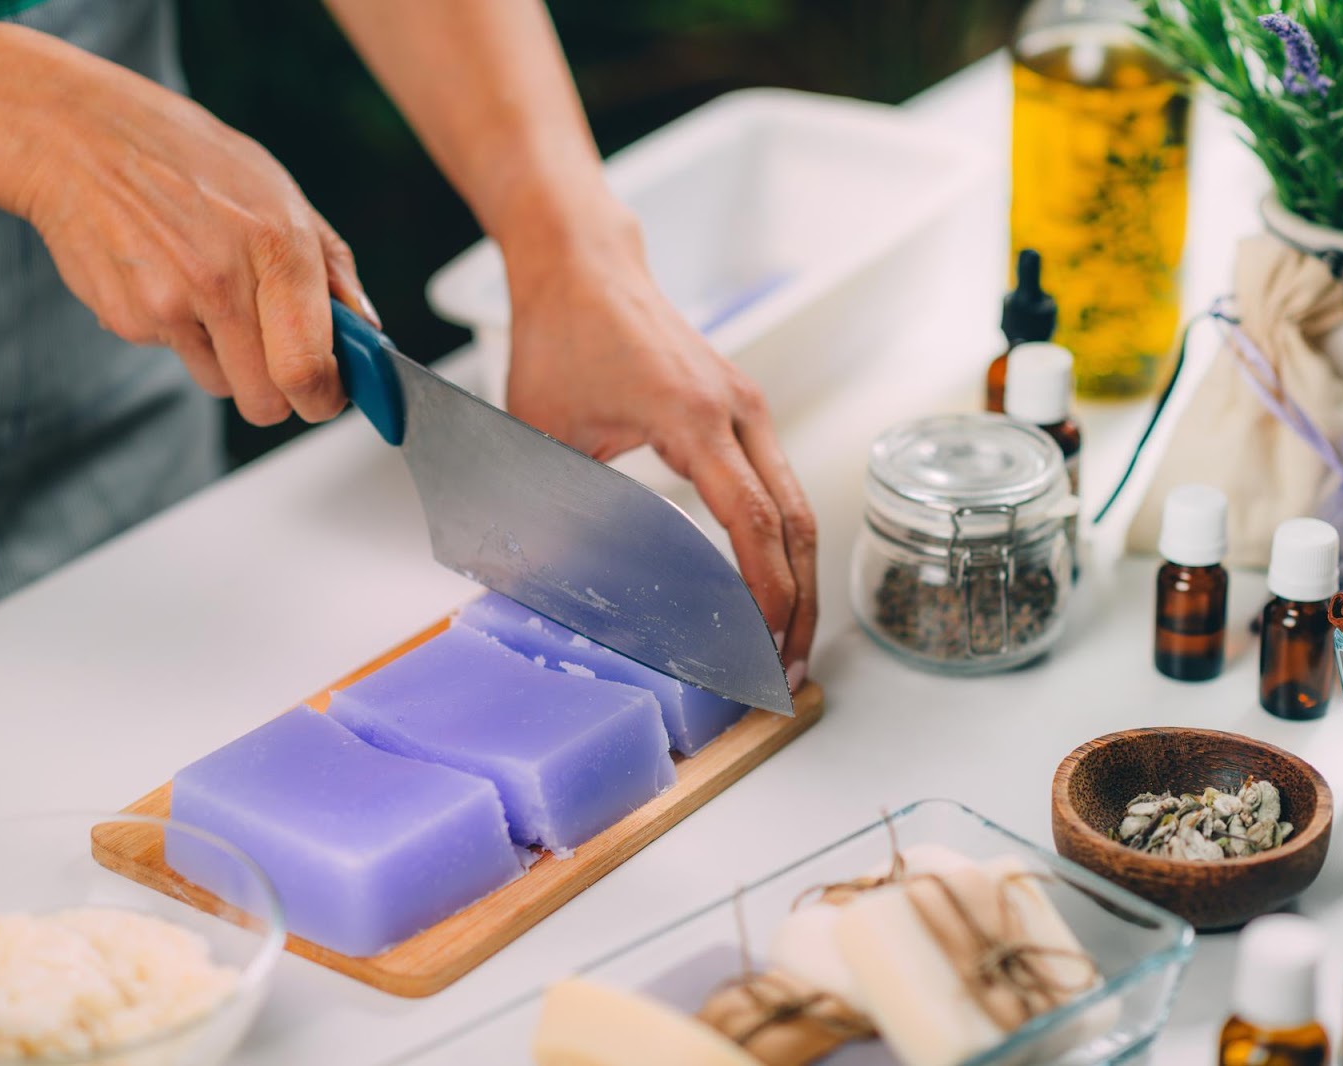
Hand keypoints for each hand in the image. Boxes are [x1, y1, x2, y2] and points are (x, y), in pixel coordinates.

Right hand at [8, 47, 374, 425]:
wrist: (80, 136)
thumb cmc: (192, 160)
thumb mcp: (281, 193)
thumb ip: (333, 268)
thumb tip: (368, 332)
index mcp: (277, 244)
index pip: (308, 368)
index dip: (324, 398)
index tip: (327, 395)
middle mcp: (222, 279)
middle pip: (266, 401)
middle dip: (280, 394)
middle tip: (278, 362)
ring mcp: (168, 303)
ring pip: (221, 386)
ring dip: (229, 363)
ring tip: (212, 297)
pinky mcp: (126, 318)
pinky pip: (177, 358)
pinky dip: (181, 336)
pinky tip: (168, 280)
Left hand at [502, 215, 816, 689]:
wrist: (583, 264)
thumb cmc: (561, 335)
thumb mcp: (542, 431)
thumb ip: (552, 508)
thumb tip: (547, 589)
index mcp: (693, 416)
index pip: (753, 521)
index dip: (766, 593)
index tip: (764, 647)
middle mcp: (736, 410)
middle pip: (796, 522)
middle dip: (800, 603)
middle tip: (789, 670)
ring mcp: (747, 407)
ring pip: (798, 504)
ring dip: (798, 576)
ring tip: (787, 640)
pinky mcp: (741, 409)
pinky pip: (778, 484)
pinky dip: (781, 540)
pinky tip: (768, 582)